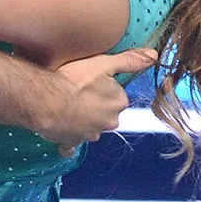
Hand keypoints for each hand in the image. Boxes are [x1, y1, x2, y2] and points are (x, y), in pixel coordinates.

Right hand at [43, 46, 157, 152]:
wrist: (47, 101)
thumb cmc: (75, 80)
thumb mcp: (104, 63)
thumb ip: (130, 60)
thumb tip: (153, 56)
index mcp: (118, 103)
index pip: (117, 96)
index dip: (104, 88)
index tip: (91, 82)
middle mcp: (109, 122)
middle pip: (105, 113)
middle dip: (95, 106)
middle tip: (78, 92)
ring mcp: (90, 134)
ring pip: (90, 127)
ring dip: (82, 120)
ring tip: (66, 105)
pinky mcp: (71, 142)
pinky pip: (71, 144)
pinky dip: (68, 140)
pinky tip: (62, 132)